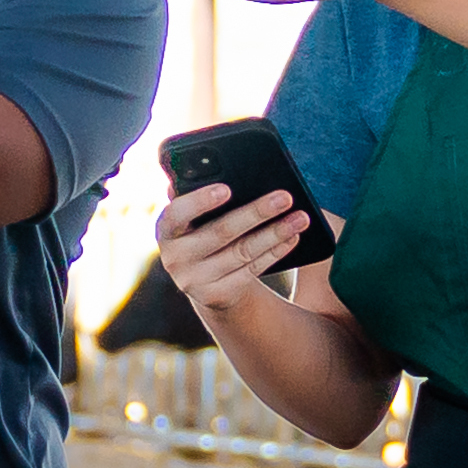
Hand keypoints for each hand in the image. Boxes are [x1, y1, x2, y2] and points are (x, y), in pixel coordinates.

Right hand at [147, 176, 326, 322]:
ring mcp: (194, 281)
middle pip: (221, 232)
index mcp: (166, 229)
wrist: (206, 281)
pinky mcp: (216, 297)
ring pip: (242, 252)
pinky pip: (252, 270)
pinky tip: (292, 237)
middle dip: (256, 212)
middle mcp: (174, 257)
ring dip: (275, 232)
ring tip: (301, 218)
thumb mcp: (198, 216)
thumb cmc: (205, 232)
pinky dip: (275, 252)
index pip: (177, 214)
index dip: (200, 201)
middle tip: (285, 196)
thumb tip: (235, 170)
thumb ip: (203, 195)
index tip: (227, 189)